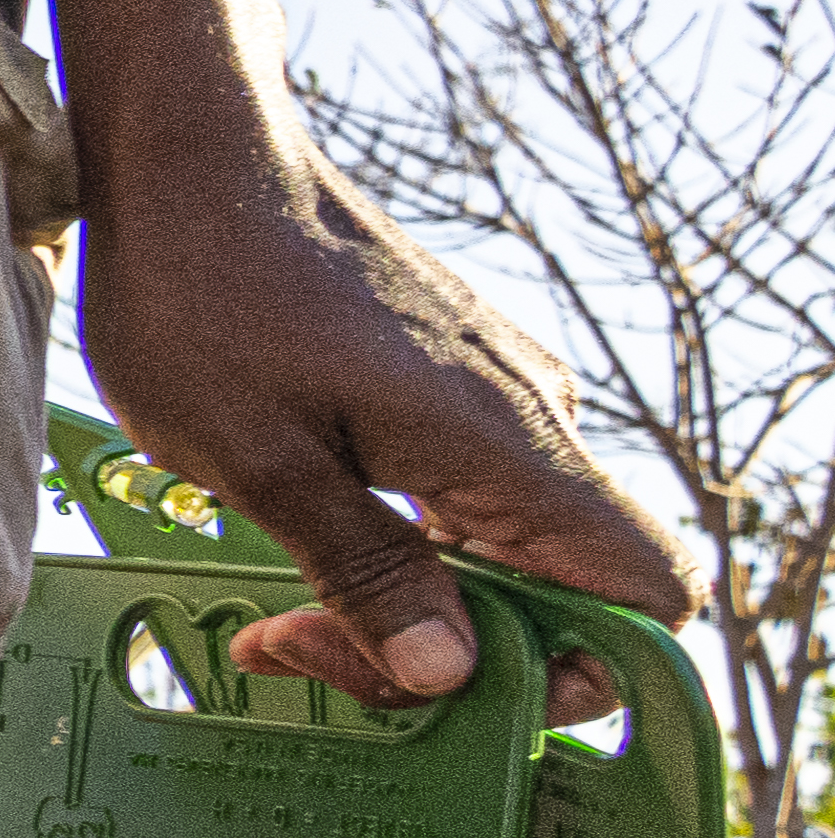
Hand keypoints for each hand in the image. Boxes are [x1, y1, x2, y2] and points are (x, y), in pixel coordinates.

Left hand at [71, 133, 691, 707]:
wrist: (191, 156)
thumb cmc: (204, 294)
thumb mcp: (258, 459)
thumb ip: (366, 568)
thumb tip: (451, 674)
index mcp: (507, 444)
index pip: (648, 595)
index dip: (571, 674)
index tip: (425, 681)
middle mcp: (532, 423)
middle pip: (566, 597)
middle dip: (446, 657)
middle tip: (292, 645)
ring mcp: (497, 402)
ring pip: (508, 558)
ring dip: (411, 613)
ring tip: (277, 619)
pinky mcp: (452, 390)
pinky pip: (470, 506)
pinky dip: (402, 555)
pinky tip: (301, 555)